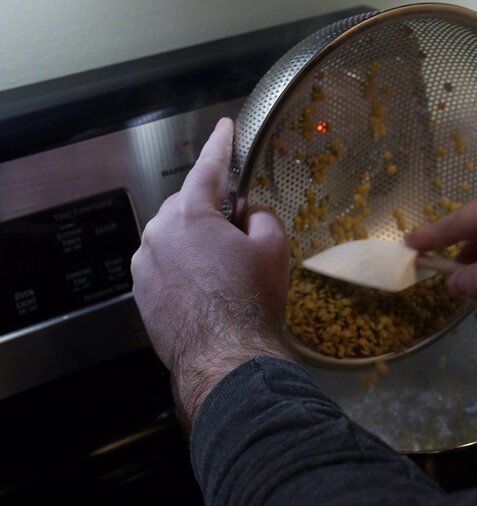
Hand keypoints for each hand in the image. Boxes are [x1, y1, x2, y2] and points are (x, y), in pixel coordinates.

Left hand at [131, 118, 291, 426]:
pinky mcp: (141, 291)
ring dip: (197, 245)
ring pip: (175, 238)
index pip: (208, 167)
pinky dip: (184, 270)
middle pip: (189, 206)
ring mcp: (144, 264)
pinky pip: (165, 266)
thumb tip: (250, 213)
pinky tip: (208, 291)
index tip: (223, 128)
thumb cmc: (249, 302)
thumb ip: (261, 216)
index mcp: (190, 214)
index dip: (221, 144)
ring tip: (226, 274)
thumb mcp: (273, 247)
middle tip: (241, 236)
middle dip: (213, 213)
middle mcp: (158, 233)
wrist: (225, 356)